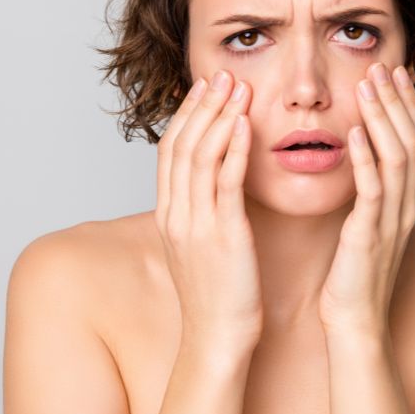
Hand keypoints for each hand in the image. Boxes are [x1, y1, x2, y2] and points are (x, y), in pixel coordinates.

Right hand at [155, 70, 262, 349]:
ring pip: (200, 156)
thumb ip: (201, 211)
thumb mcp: (199, 246)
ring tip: (236, 87)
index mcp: (169, 215)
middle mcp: (176, 214)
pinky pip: (224, 182)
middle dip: (202, 106)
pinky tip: (245, 124)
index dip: (187, 115)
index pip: (171, 151)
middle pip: (181, 144)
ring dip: (219, 116)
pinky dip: (233, 149)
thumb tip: (212, 184)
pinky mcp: (222, 235)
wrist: (217, 338)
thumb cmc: (217, 295)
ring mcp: (195, 223)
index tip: (205, 88)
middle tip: (222, 75)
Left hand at [318, 62, 414, 336]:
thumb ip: (369, 190)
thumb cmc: (354, 274)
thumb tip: (359, 155)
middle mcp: (406, 206)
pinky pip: (372, 190)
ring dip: (382, 118)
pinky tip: (352, 133)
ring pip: (397, 158)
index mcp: (405, 201)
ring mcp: (391, 220)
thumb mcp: (367, 223)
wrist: (355, 322)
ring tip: (367, 87)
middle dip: (398, 101)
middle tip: (382, 66)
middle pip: (413, 141)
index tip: (392, 73)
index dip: (406, 105)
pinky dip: (364, 158)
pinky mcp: (369, 236)